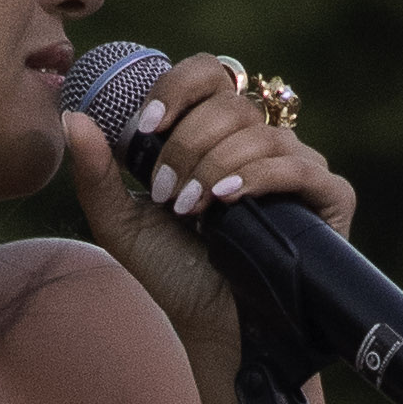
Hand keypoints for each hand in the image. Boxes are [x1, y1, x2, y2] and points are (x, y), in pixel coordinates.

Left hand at [58, 54, 356, 360]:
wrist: (216, 329)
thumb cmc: (175, 274)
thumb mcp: (122, 223)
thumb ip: (96, 173)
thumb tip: (72, 117)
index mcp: (218, 134)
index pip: (207, 75)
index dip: (177, 90)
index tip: (146, 127)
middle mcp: (262, 141)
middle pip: (229, 105)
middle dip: (189, 146)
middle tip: (167, 194)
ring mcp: (299, 166)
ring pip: (260, 135)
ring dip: (215, 167)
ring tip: (192, 211)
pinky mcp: (330, 197)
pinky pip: (298, 167)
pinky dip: (259, 177)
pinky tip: (228, 200)